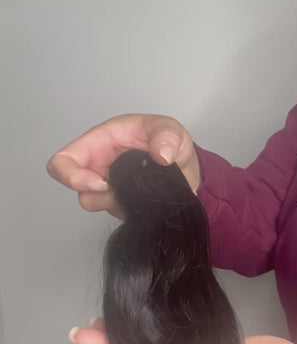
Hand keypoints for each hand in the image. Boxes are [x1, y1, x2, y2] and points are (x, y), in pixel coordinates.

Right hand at [47, 114, 199, 216]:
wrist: (184, 166)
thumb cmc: (168, 141)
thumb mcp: (171, 130)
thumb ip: (167, 137)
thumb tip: (161, 155)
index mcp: (100, 142)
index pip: (64, 160)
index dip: (71, 176)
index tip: (101, 183)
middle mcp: (98, 165)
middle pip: (76, 188)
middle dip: (96, 195)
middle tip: (120, 192)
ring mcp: (108, 187)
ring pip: (95, 204)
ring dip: (115, 202)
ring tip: (140, 191)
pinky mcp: (119, 203)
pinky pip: (115, 213)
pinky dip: (128, 210)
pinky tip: (145, 199)